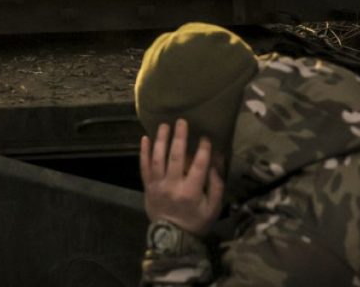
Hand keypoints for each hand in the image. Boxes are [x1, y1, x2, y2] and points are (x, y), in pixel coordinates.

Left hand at [140, 119, 224, 235]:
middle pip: (175, 157)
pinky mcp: (148, 187)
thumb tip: (216, 163)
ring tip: (164, 125)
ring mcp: (157, 185)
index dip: (202, 150)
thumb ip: (216, 185)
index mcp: (191, 192)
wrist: (172, 238)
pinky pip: (143, 167)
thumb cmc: (196, 221)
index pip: (198, 165)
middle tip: (181, 121)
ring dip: (161, 140)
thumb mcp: (213, 208)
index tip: (205, 137)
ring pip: (157, 158)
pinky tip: (145, 138)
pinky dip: (143, 152)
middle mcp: (172, 186)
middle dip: (179, 137)